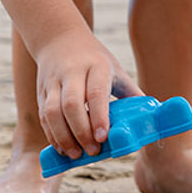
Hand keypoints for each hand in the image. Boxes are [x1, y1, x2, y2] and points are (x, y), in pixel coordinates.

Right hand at [34, 30, 138, 158]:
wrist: (58, 37)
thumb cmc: (94, 58)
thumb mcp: (115, 69)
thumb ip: (131, 93)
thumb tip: (150, 119)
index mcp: (95, 67)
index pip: (96, 93)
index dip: (99, 117)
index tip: (104, 137)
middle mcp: (72, 73)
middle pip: (72, 105)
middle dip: (81, 132)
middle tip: (93, 151)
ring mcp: (53, 82)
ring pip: (52, 112)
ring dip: (63, 137)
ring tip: (76, 154)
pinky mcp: (41, 92)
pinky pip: (43, 116)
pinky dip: (52, 135)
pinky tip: (62, 148)